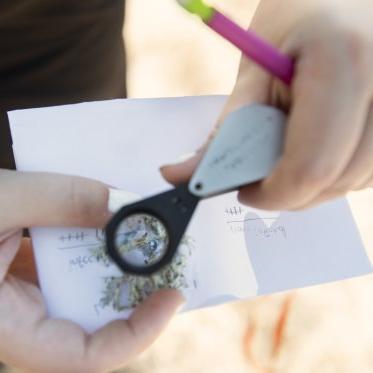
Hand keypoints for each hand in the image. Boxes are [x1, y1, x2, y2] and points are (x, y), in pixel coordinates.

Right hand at [0, 170, 182, 372]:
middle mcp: (17, 320)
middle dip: (138, 293)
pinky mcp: (20, 273)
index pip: (84, 356)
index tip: (174, 298)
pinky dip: (91, 246)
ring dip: (118, 265)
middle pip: (94, 321)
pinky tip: (106, 221)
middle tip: (173, 258)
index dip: (137, 334)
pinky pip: (67, 267)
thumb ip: (63, 199)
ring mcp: (20, 296)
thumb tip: (125, 205)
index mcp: (4, 327)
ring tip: (148, 235)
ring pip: (83, 291)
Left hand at [161, 0, 372, 209]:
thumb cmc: (296, 19)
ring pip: (355, 180)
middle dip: (290, 191)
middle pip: (335, 179)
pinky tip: (316, 146)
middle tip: (260, 178)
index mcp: (342, 61)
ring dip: (312, 183)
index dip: (273, 193)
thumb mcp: (255, 67)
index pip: (310, 166)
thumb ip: (226, 129)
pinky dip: (336, 172)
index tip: (247, 192)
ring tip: (287, 154)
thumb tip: (185, 175)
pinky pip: (370, 169)